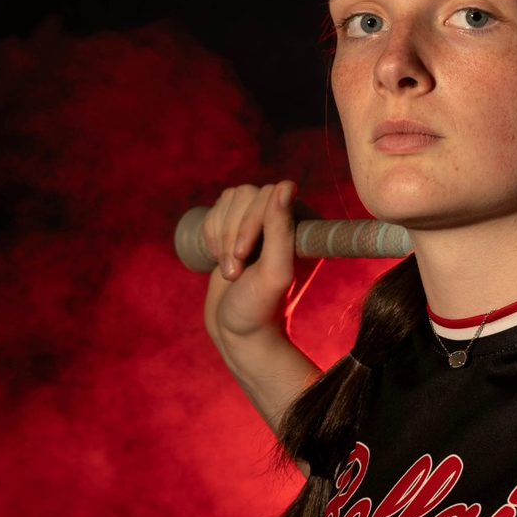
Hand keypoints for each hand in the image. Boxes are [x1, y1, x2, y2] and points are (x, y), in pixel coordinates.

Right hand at [202, 181, 308, 347]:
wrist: (236, 332)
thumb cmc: (259, 309)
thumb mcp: (272, 273)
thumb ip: (281, 230)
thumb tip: (286, 185)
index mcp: (306, 228)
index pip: (273, 194)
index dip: (251, 222)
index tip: (244, 256)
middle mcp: (287, 221)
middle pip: (248, 194)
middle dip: (233, 233)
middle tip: (234, 270)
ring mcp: (261, 224)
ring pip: (230, 199)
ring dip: (221, 235)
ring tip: (229, 270)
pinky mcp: (238, 229)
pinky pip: (217, 209)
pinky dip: (211, 233)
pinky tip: (219, 259)